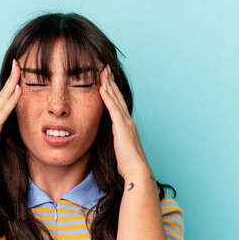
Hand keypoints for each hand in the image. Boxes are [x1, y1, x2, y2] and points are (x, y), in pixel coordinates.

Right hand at [0, 59, 21, 175]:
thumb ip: (0, 133)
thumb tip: (8, 132)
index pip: (2, 99)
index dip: (9, 86)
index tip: (17, 75)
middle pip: (2, 93)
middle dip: (11, 77)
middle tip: (17, 63)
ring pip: (4, 97)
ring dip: (12, 82)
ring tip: (19, 69)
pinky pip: (5, 110)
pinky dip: (12, 99)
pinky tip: (19, 89)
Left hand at [99, 64, 151, 178]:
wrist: (137, 170)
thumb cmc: (128, 165)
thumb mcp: (120, 150)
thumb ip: (116, 143)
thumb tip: (111, 143)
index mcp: (127, 126)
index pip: (118, 105)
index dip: (113, 92)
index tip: (107, 81)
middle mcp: (128, 121)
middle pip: (118, 97)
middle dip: (111, 82)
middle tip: (106, 68)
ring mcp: (126, 122)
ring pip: (116, 99)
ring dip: (109, 84)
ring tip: (103, 71)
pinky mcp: (122, 126)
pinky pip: (113, 108)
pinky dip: (107, 96)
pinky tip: (101, 87)